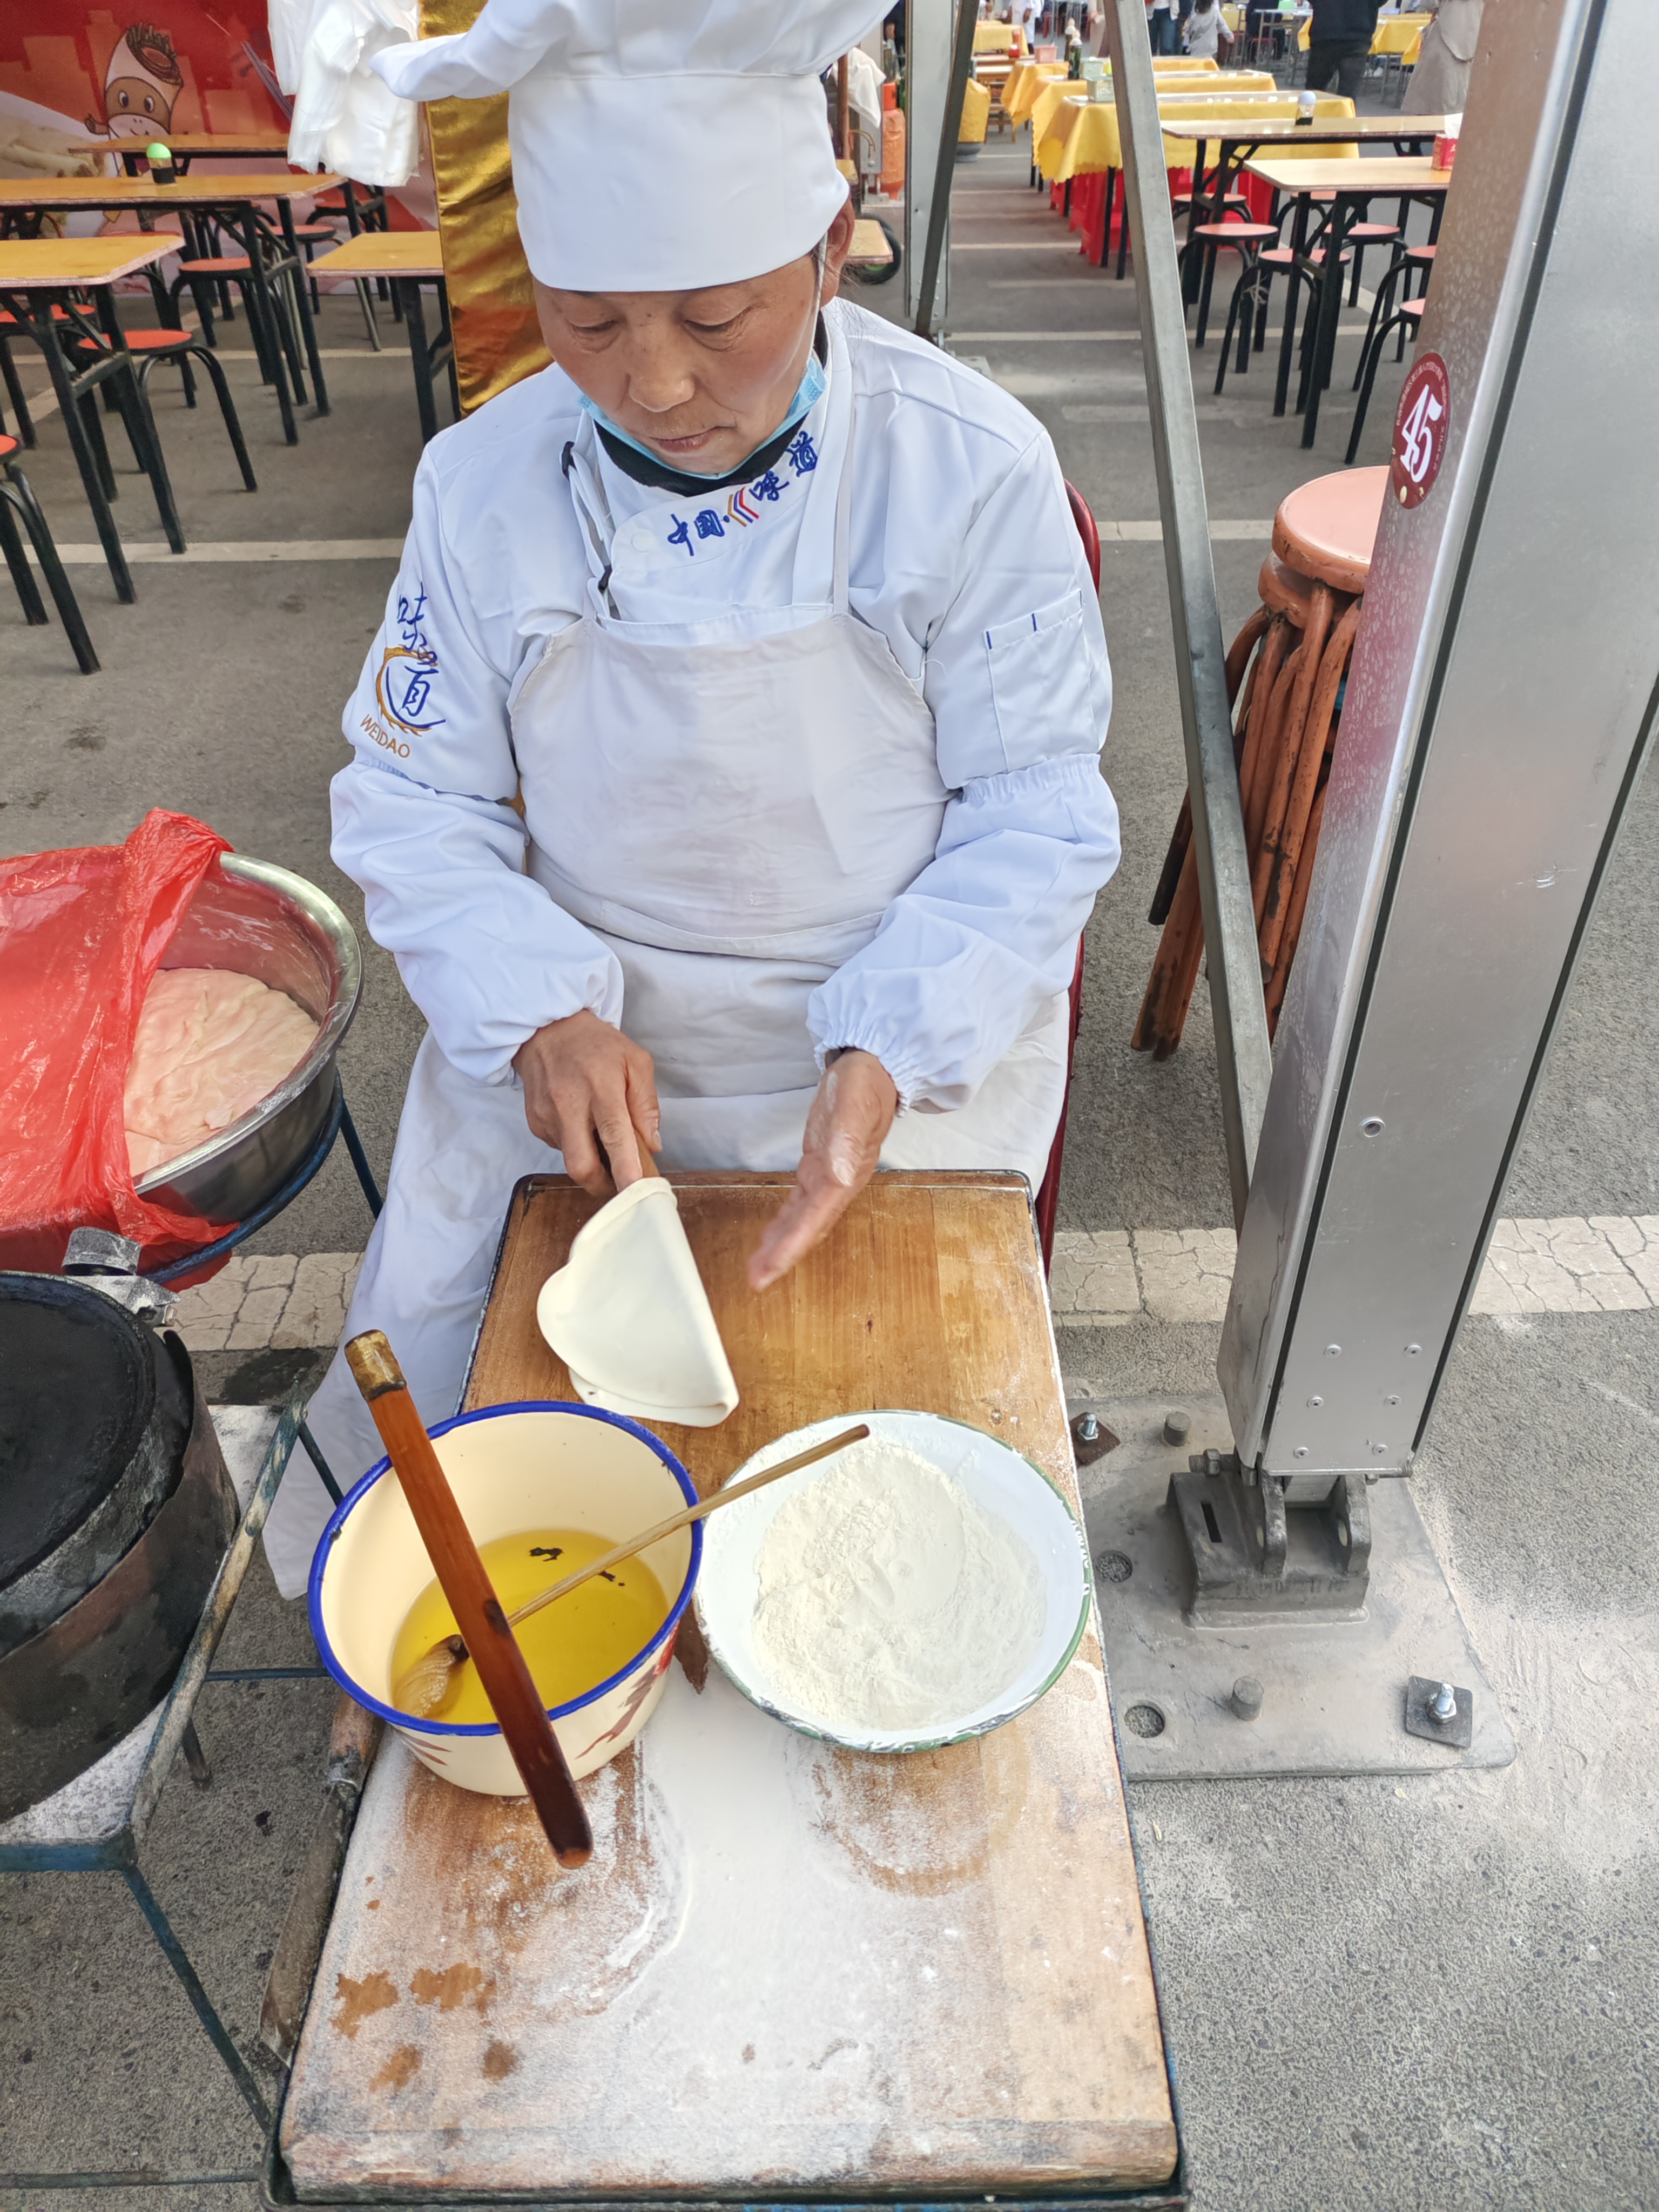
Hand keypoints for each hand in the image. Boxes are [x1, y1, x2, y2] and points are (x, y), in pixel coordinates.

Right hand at [513, 1011, 659, 1197]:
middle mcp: (569, 1103)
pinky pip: (559, 1147)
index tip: (634, 1189)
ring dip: (591, 1159)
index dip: (624, 1167)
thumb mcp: (635, 1061)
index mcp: (600, 1086)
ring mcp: (547, 1115)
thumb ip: (646, 1104)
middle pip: (581, 1164)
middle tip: (619, 1183)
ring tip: (600, 1134)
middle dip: (602, 1184)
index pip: (613, 1134)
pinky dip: (575, 1144)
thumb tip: (651, 1144)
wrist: (548, 1028)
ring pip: (570, 1159)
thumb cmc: (596, 1044)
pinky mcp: (535, 1121)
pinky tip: (581, 1123)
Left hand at [748, 1051, 898, 1291]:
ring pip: (804, 1220)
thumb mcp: (854, 1105)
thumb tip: (839, 1176)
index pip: (816, 1217)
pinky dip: (786, 1223)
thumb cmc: (864, 1085)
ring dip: (782, 1244)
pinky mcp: (820, 1167)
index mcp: (846, 1173)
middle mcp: (839, 1182)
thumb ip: (846, 1139)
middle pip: (809, 1227)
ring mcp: (830, 1177)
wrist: (875, 1070)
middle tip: (757, 1280)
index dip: (793, 1245)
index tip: (772, 1268)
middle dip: (784, 1255)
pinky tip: (772, 1236)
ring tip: (759, 1268)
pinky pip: (801, 1203)